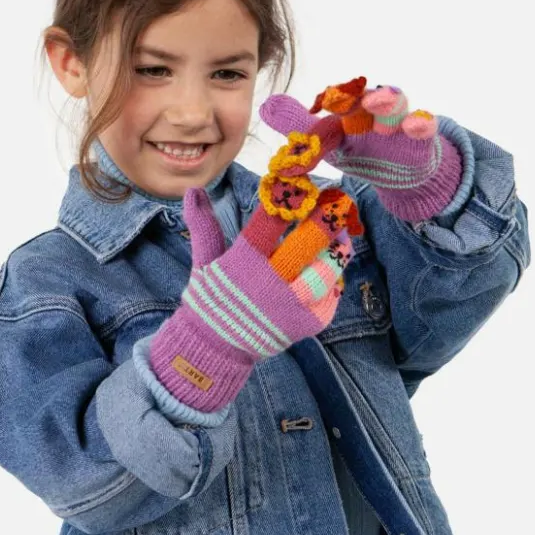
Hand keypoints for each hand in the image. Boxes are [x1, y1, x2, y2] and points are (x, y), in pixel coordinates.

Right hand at [149, 179, 360, 413]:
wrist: (215, 349)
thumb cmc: (212, 300)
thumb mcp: (204, 262)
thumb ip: (204, 226)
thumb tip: (193, 190)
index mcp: (244, 261)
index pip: (270, 221)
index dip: (289, 198)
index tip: (302, 184)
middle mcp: (269, 282)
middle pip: (307, 243)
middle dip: (327, 217)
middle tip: (337, 201)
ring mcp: (291, 305)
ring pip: (327, 269)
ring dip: (338, 248)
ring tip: (341, 234)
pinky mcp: (307, 323)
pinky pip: (332, 295)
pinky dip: (335, 279)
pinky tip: (333, 268)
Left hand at [259, 79, 462, 221]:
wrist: (403, 169)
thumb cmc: (363, 147)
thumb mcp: (330, 141)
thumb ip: (301, 126)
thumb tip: (266, 105)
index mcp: (351, 109)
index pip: (340, 100)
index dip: (333, 99)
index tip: (322, 102)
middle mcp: (375, 108)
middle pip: (367, 95)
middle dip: (357, 94)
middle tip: (344, 97)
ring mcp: (399, 121)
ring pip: (396, 104)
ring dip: (388, 101)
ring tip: (376, 102)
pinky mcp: (421, 137)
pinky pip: (424, 126)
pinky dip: (422, 123)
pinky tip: (416, 125)